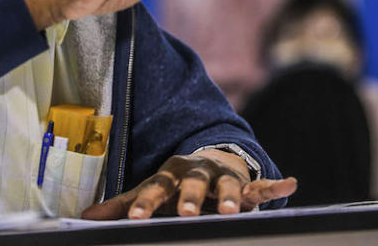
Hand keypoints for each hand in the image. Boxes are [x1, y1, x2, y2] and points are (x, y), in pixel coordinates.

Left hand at [80, 149, 297, 219]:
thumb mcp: (152, 189)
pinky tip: (291, 184)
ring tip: (234, 209)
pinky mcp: (247, 182)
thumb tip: (86, 219)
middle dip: (192, 199)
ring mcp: (224, 176)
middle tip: (188, 214)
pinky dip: (276, 187)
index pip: (156, 189)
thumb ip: (123, 205)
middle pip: (194, 184)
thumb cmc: (177, 183)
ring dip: (233, 196)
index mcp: (172, 173)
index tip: (137, 220)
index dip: (146, 204)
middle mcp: (198, 171)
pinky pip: (262, 185)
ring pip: (229, 185)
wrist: (213, 158)